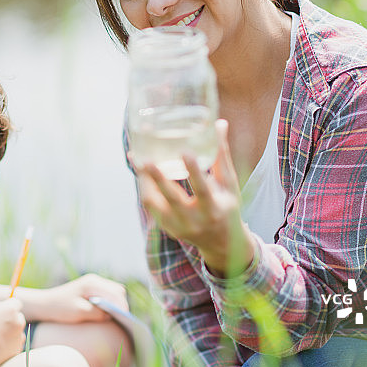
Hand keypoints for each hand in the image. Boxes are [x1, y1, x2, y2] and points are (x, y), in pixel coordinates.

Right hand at [0, 298, 25, 366]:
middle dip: (11, 319)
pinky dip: (10, 342)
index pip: (16, 302)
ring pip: (18, 329)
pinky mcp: (19, 348)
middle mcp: (19, 321)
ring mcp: (20, 336)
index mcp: (11, 310)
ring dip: (11, 331)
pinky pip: (16, 342)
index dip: (9, 306)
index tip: (2, 311)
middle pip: (18, 316)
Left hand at [37, 273, 128, 322]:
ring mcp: (93, 284)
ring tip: (117, 318)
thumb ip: (97, 313)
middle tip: (123, 320)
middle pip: (118, 291)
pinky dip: (111, 304)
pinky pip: (107, 295)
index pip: (115, 293)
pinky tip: (109, 315)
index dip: (122, 306)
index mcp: (92, 283)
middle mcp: (95, 280)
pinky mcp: (92, 290)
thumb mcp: (79, 312)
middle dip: (122, 305)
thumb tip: (111, 315)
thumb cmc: (60, 308)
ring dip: (117, 304)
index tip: (125, 319)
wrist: (45, 304)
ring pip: (114, 293)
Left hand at [137, 119, 253, 274]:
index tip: (185, 152)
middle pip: (172, 199)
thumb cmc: (227, 206)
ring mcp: (177, 226)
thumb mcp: (230, 184)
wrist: (221, 244)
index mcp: (214, 209)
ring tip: (137, 158)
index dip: (193, 171)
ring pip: (153, 203)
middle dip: (157, 178)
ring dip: (143, 180)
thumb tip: (220, 123)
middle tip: (146, 159)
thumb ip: (222, 155)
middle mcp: (194, 220)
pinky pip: (149, 205)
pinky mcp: (166, 227)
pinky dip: (143, 186)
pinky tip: (139, 170)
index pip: (203, 190)